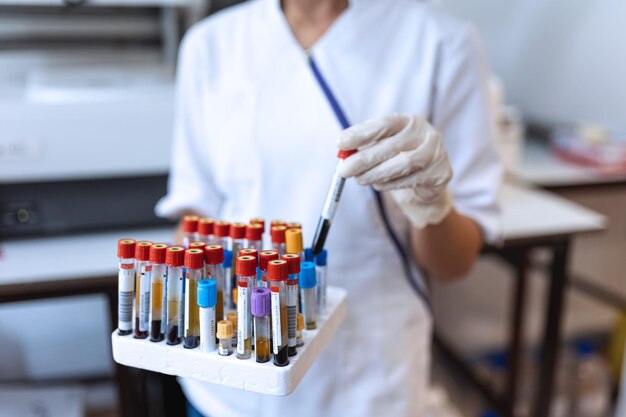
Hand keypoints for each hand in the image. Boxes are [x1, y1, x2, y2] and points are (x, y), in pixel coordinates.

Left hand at [337, 114, 452, 227]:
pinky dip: (390, 184)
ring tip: (360, 179)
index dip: (361, 133)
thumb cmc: (398, 160)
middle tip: (344, 170)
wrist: (426, 182)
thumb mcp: (381, 148)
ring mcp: (437, 153)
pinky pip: (412, 179)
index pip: (384, 124)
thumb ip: (363, 145)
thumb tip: (341, 146)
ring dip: (376, 174)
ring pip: (403, 164)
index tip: (340, 142)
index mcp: (409, 121)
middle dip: (364, 159)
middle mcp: (426, 133)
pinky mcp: (441, 173)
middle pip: (392, 145)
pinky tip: (379, 184)